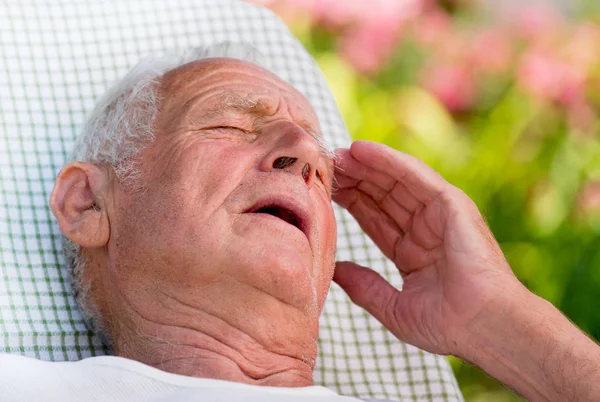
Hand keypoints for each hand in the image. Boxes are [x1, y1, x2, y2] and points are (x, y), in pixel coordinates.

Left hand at [332, 141, 523, 355]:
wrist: (484, 326)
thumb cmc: (447, 325)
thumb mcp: (394, 308)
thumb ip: (364, 286)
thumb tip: (335, 270)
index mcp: (413, 253)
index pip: (375, 219)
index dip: (351, 203)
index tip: (324, 190)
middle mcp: (426, 229)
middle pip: (383, 196)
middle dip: (354, 180)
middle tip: (325, 164)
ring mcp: (439, 214)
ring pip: (395, 181)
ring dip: (366, 165)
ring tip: (337, 153)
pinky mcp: (451, 203)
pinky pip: (414, 176)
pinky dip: (388, 161)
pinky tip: (362, 150)